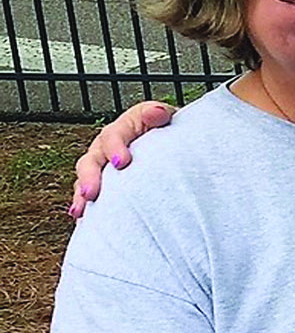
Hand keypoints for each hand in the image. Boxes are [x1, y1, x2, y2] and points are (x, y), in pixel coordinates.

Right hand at [69, 100, 173, 216]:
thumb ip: (159, 114)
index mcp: (124, 127)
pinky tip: (83, 220)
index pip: (113, 136)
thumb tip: (156, 113)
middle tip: (92, 193)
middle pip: (91, 159)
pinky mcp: (104, 182)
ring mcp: (103, 165)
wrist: (175, 145)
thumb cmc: (171, 130)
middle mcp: (107, 146)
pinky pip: (89, 194)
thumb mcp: (167, 118)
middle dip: (89, 176)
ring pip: (86, 179)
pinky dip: (85, 205)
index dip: (115, 148)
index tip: (122, 163)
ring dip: (81, 194)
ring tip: (80, 210)